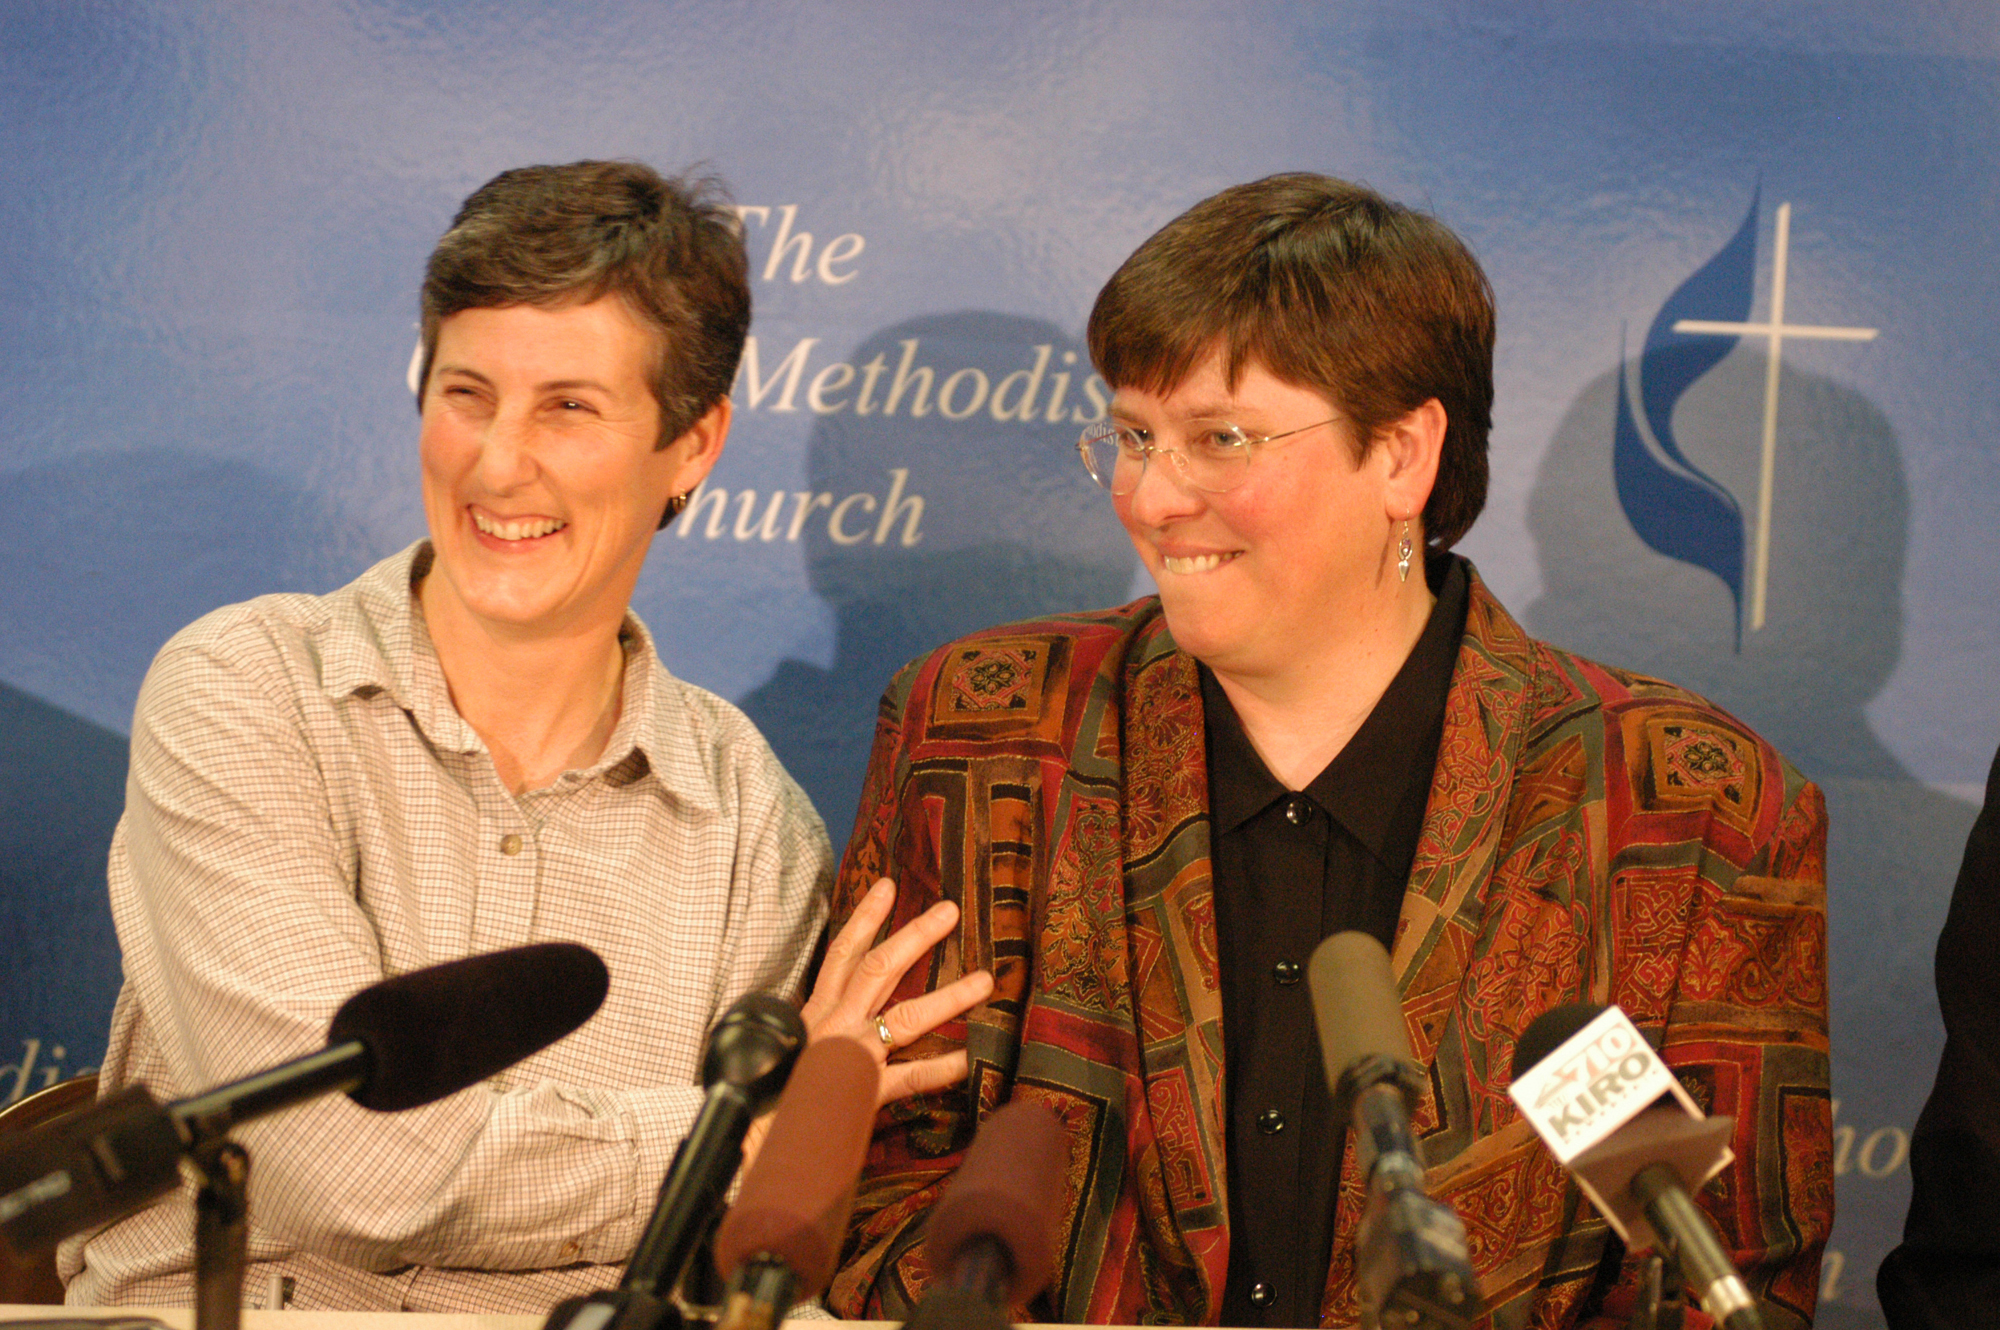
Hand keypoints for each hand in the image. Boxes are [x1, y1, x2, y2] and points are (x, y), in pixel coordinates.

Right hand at [739, 879, 992, 1173]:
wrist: (749, 1137)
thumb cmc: (770, 1096)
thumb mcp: (791, 1051)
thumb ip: (819, 1033)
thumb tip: (844, 1019)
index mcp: (816, 1012)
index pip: (842, 954)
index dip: (865, 918)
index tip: (887, 886)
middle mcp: (834, 1024)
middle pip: (878, 968)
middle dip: (915, 936)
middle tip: (949, 910)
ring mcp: (849, 1055)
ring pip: (905, 1016)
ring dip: (948, 996)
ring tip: (985, 981)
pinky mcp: (860, 1091)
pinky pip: (909, 1078)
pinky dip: (941, 1068)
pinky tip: (970, 1058)